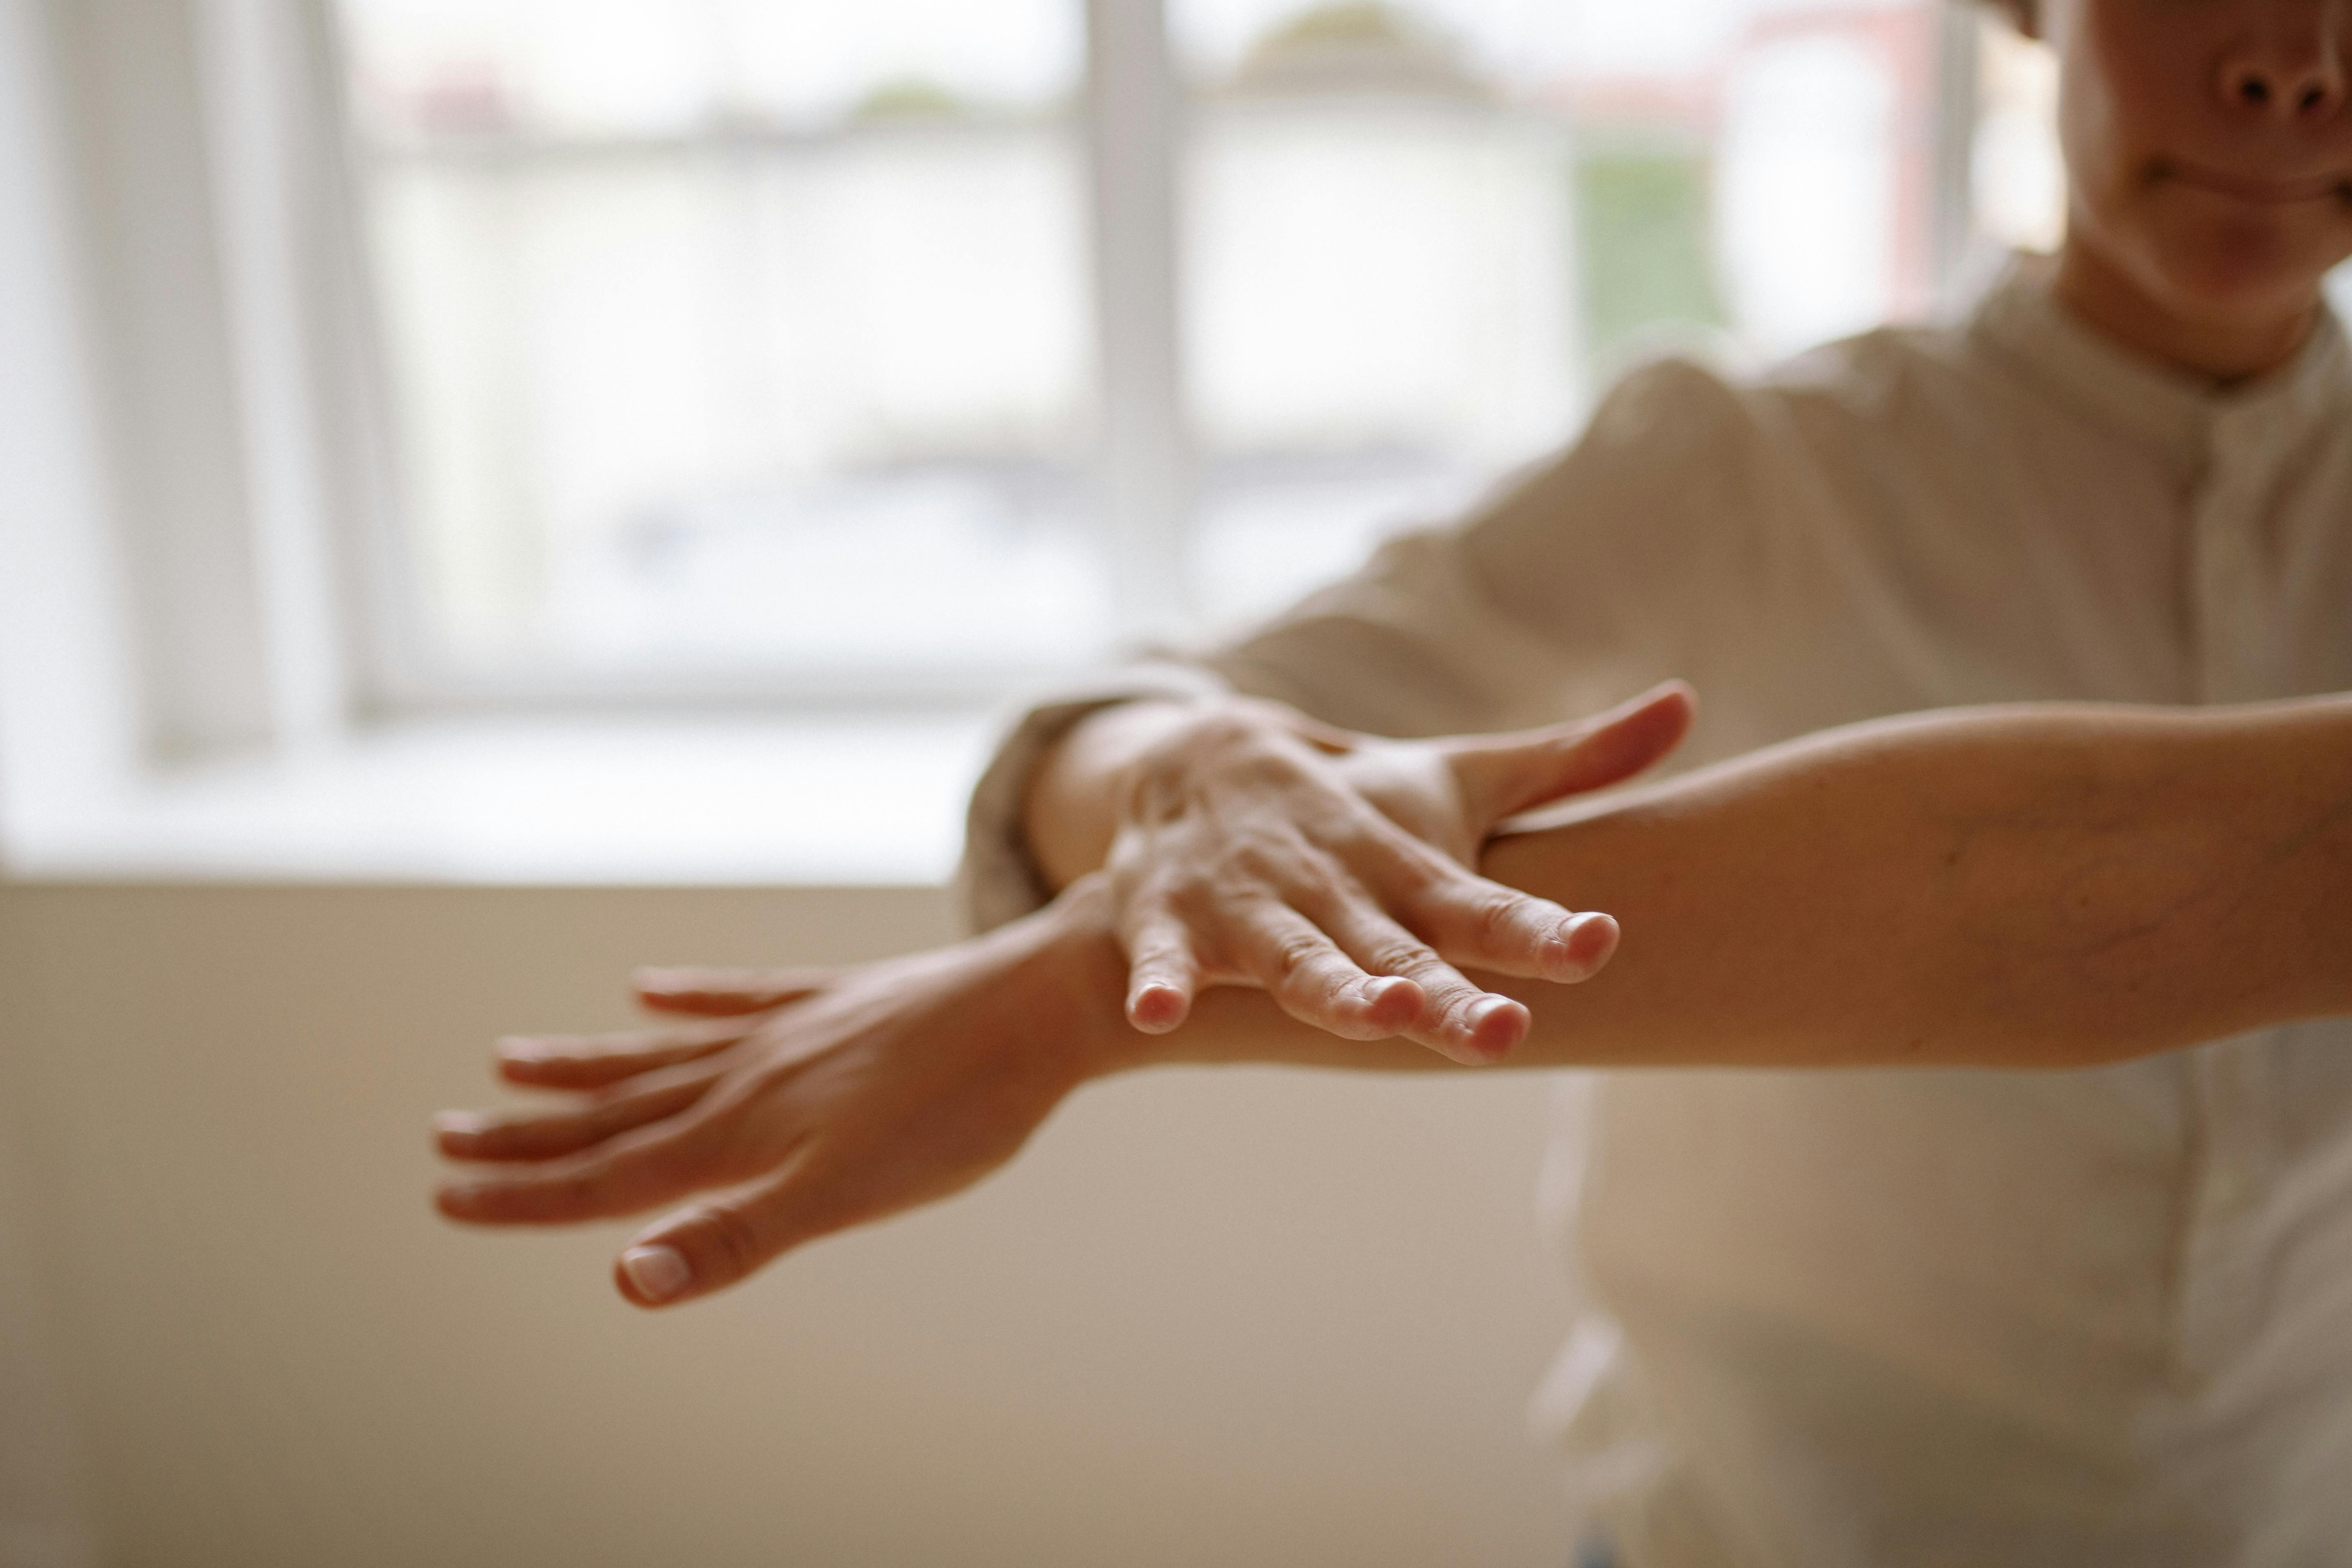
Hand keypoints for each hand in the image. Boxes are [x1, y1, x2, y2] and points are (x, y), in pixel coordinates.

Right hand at [432, 890, 1128, 1308]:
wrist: (1040, 1008)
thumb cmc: (958, 1113)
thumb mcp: (847, 1192)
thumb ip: (736, 1238)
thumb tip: (626, 1279)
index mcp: (743, 1130)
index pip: (610, 1173)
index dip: (526, 1193)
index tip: (443, 1197)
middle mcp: (751, 1073)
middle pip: (618, 1112)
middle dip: (528, 1136)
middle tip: (442, 1139)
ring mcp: (792, 1029)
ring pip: (664, 1053)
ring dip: (586, 1064)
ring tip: (512, 1060)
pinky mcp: (839, 1000)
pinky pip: (743, 995)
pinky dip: (691, 995)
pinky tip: (649, 984)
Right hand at [1094, 683, 1693, 1063]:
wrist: (1195, 759)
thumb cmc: (1356, 805)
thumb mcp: (1456, 781)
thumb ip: (1569, 765)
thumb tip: (1685, 704)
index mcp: (1406, 866)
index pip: (1483, 903)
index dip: (1538, 928)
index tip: (1598, 942)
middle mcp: (1336, 885)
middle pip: (1398, 949)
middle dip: (1443, 992)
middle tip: (1503, 1033)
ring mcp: (1252, 901)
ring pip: (1295, 955)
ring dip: (1331, 986)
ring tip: (1376, 1014)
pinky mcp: (1174, 916)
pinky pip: (1166, 956)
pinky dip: (1161, 981)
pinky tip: (1161, 1014)